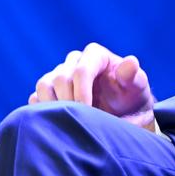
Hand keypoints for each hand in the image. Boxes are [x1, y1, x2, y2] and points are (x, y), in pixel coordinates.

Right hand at [29, 42, 156, 129]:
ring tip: (69, 120)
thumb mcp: (137, 87)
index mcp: (95, 55)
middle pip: (60, 77)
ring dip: (53, 104)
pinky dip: (43, 109)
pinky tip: (58, 120)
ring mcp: (59, 75)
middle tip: (81, 119)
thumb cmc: (131, 97)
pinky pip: (36, 97)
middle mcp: (74, 61)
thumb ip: (133, 75)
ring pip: (44, 85)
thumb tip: (131, 62)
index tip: (88, 109)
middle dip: (70, 100)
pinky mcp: (49, 91)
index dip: (82, 91)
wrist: (123, 113)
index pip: (81, 69)